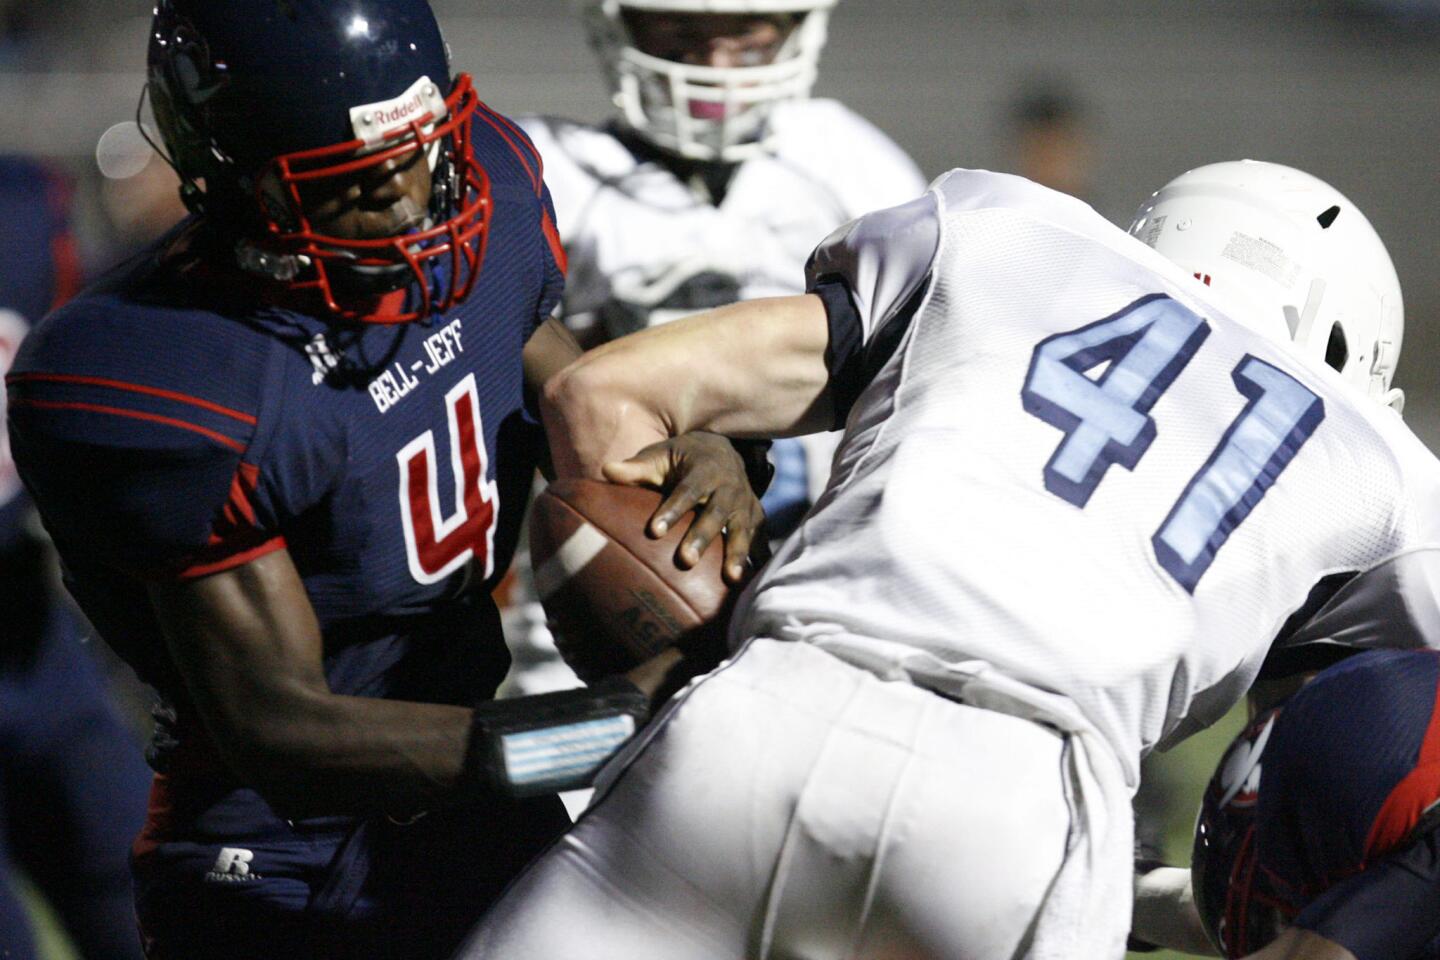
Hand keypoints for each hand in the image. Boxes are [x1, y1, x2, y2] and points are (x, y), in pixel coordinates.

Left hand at [602, 431, 765, 582]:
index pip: (686, 491)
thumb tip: (607, 471)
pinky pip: (761, 540)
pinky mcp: (756, 517)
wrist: (721, 450)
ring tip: (731, 579)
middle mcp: (729, 486)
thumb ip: (636, 468)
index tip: (654, 531)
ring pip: (742, 529)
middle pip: (715, 513)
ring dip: (737, 553)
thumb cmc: (682, 458)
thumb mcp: (660, 456)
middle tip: (686, 561)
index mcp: (704, 469)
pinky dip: (759, 559)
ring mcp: (746, 503)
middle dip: (702, 537)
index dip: (671, 510)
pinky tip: (754, 582)